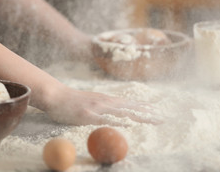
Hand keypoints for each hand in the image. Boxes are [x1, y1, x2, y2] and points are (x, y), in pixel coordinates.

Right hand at [43, 85, 161, 125]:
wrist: (56, 95)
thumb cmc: (74, 100)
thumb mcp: (93, 100)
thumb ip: (105, 105)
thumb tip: (116, 112)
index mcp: (107, 100)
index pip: (130, 104)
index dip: (144, 108)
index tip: (157, 111)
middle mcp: (106, 102)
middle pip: (131, 108)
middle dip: (148, 113)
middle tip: (163, 118)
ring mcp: (98, 107)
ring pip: (123, 112)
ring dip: (139, 116)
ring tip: (153, 120)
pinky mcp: (88, 114)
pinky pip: (105, 119)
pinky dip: (118, 122)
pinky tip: (128, 125)